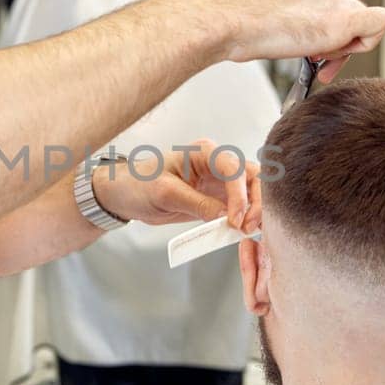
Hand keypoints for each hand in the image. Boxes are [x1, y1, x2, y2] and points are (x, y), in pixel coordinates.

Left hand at [92, 141, 262, 231]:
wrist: (127, 195)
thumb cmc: (140, 185)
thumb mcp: (165, 194)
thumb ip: (197, 203)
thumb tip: (226, 217)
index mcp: (205, 152)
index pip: (233, 168)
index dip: (239, 194)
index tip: (235, 219)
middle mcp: (218, 163)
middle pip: (253, 176)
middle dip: (257, 202)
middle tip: (246, 228)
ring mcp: (221, 181)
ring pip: (253, 191)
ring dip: (257, 210)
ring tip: (248, 231)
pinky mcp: (220, 198)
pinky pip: (242, 206)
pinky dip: (248, 218)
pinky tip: (246, 232)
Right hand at [208, 0, 384, 78]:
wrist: (223, 16)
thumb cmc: (228, 11)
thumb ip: (279, 0)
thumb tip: (281, 18)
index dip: (319, 18)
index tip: (306, 36)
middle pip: (344, 5)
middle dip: (332, 35)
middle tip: (314, 59)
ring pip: (357, 18)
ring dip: (338, 43)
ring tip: (311, 57)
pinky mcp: (344, 14)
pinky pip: (378, 23)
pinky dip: (367, 41)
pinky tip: (337, 57)